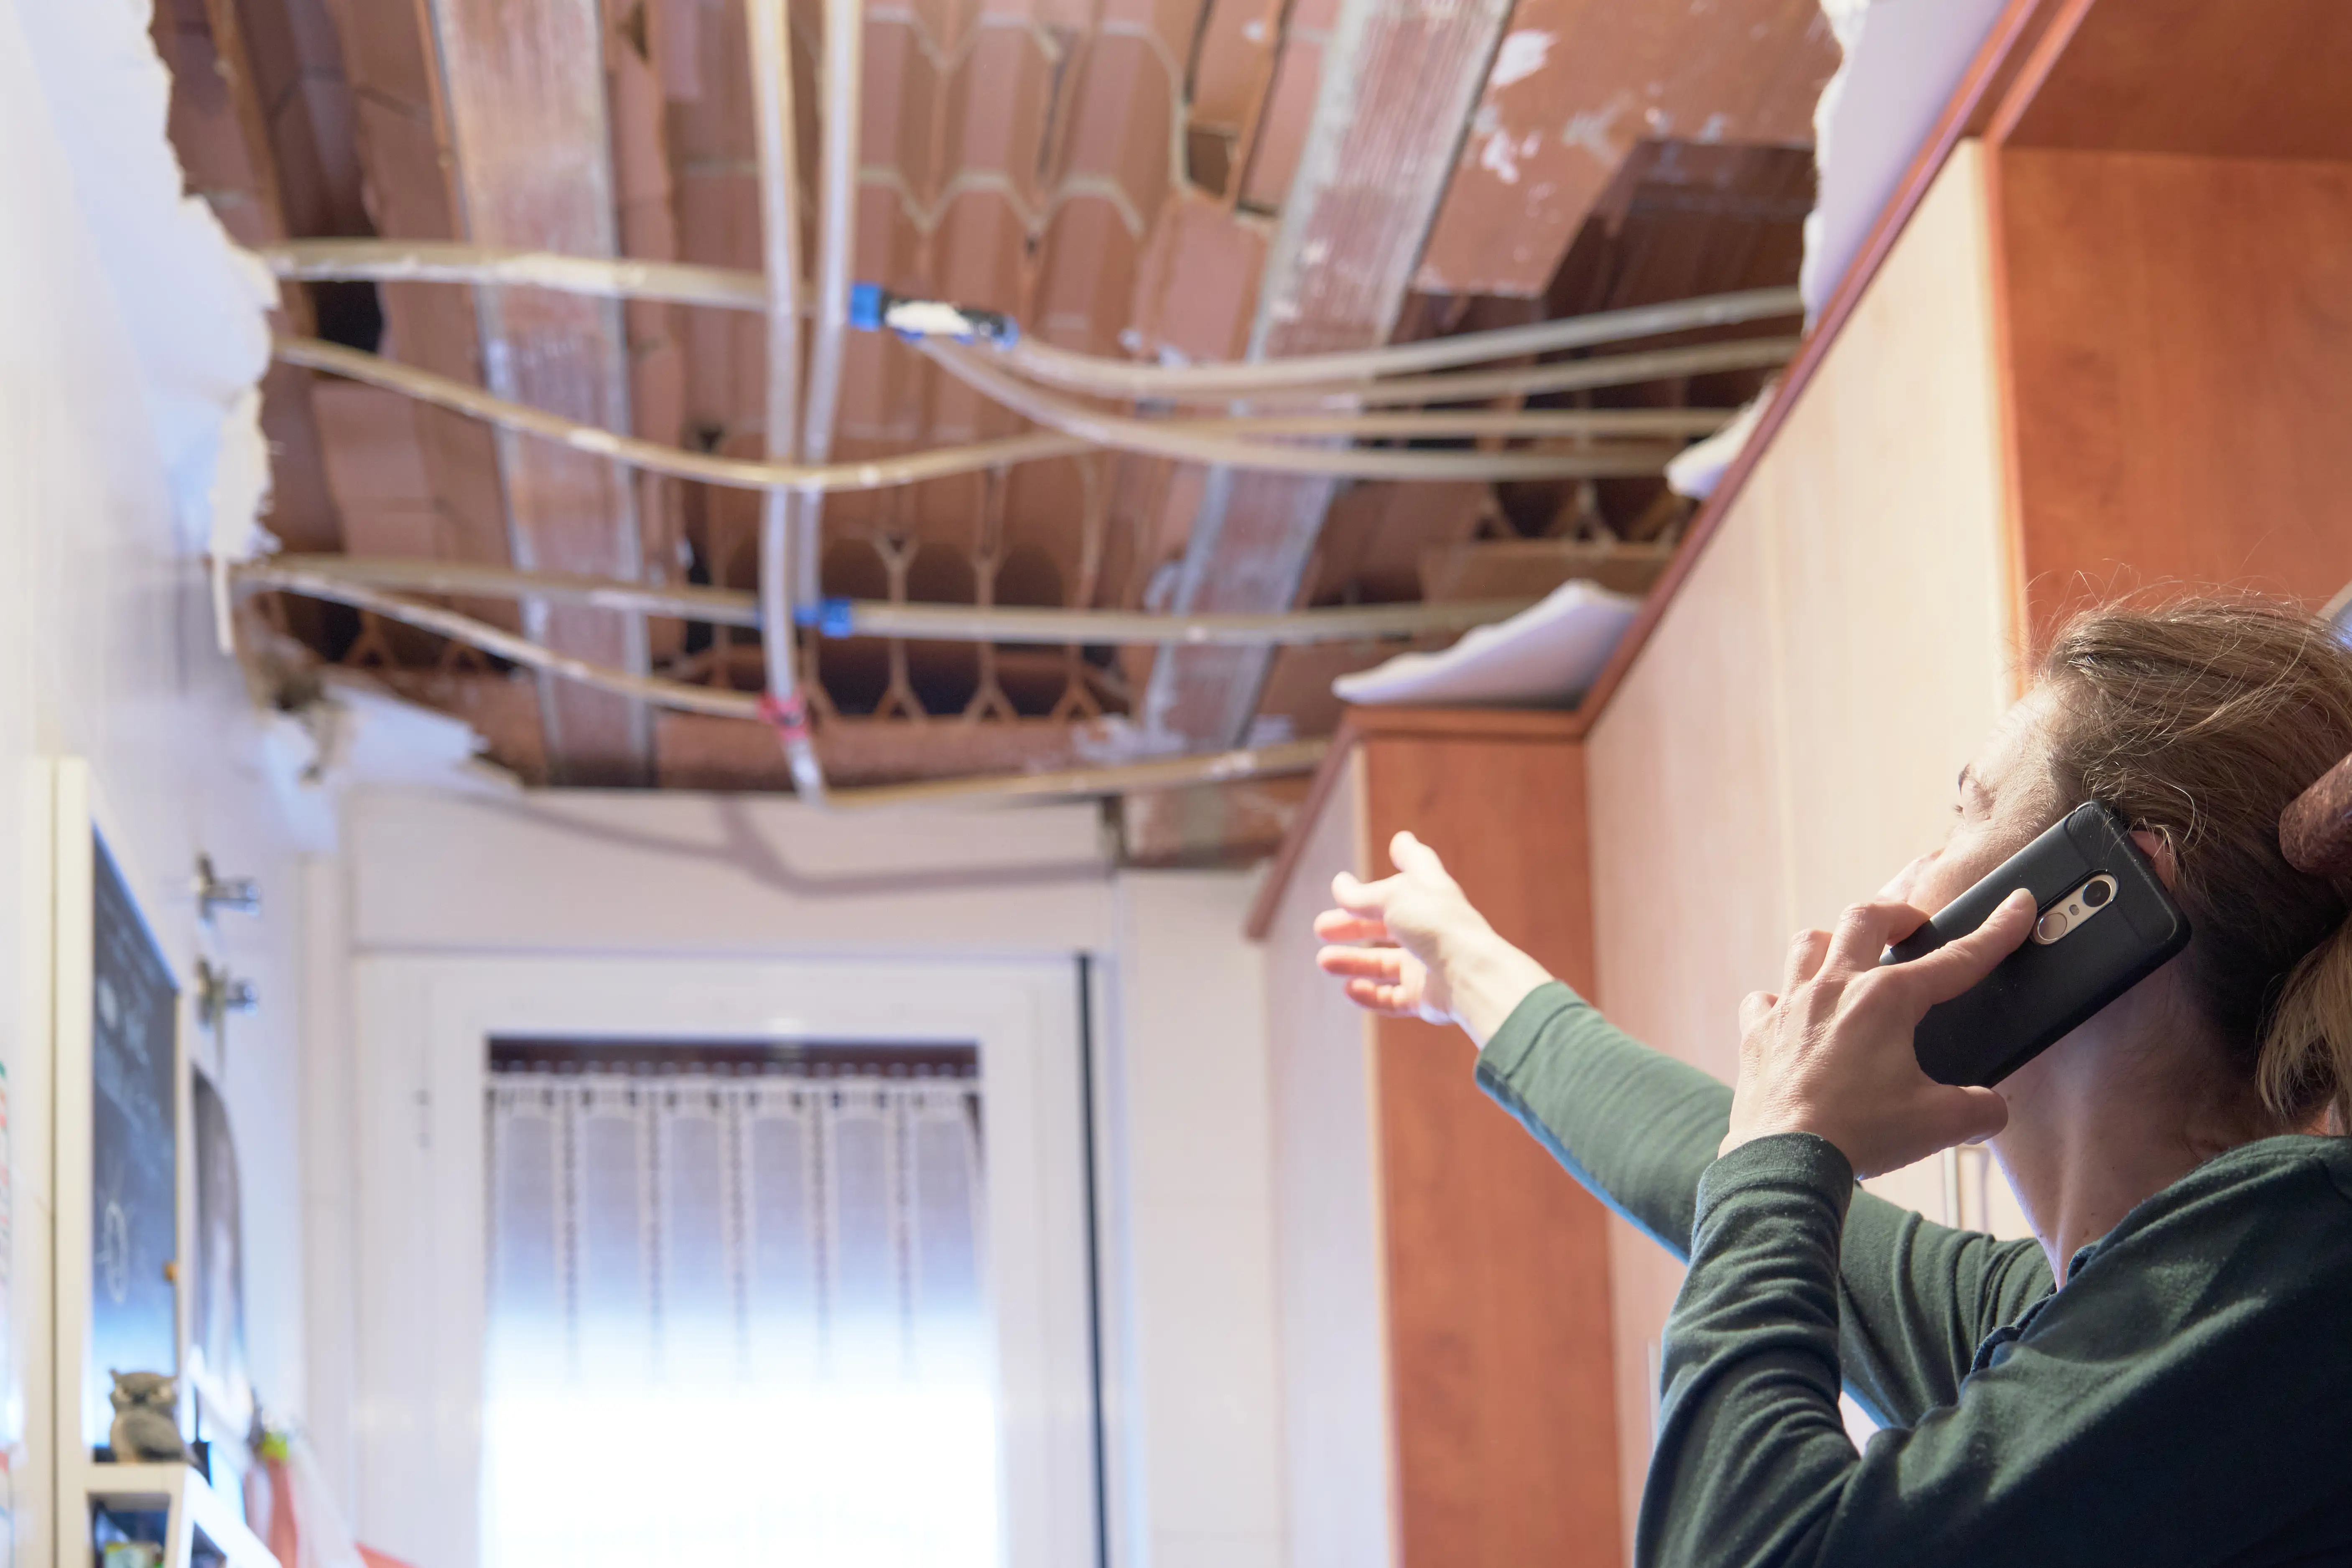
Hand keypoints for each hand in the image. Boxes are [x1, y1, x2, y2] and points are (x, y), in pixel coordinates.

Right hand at [1313, 832, 1553, 1042]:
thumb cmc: (1437, 925)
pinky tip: (1350, 989)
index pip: (1418, 868)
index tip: (1399, 844)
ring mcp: (1428, 963)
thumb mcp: (1392, 897)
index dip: (1408, 856)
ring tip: (1325, 961)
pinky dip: (1370, 994)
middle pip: (1386, 923)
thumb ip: (1362, 895)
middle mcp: (1430, 927)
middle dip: (1353, 924)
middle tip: (1321, 928)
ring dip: (1353, 962)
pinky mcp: (1425, 995)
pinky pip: (1392, 997)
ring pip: (1384, 963)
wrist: (1469, 974)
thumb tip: (1339, 885)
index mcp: (1429, 894)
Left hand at [1722, 889, 2036, 1177]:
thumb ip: (1980, 1109)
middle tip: (1914, 925)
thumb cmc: (1861, 1134)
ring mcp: (1790, 1007)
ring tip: (1850, 955)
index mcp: (1886, 1000)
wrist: (1787, 1160)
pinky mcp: (1757, 1034)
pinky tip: (1793, 1014)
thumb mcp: (1942, 1123)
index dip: (1994, 932)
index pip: (1957, 959)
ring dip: (1833, 942)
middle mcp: (1833, 989)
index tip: (2016, 906)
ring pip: (1808, 944)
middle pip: (1864, 918)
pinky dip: (1780, 999)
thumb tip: (1991, 1107)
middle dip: (1897, 913)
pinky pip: (1764, 998)